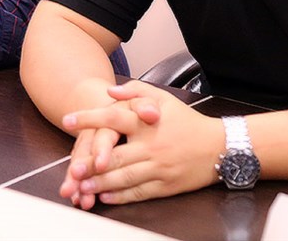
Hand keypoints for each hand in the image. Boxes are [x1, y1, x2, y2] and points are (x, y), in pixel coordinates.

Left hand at [60, 81, 221, 204]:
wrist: (219, 147)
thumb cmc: (187, 121)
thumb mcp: (163, 99)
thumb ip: (135, 91)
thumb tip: (110, 91)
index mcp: (147, 123)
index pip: (113, 118)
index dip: (89, 119)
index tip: (67, 120)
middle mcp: (151, 146)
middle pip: (115, 157)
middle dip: (90, 164)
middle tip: (71, 168)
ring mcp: (158, 168)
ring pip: (124, 178)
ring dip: (100, 183)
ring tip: (82, 185)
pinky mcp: (166, 186)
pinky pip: (139, 192)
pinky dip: (120, 196)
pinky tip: (105, 196)